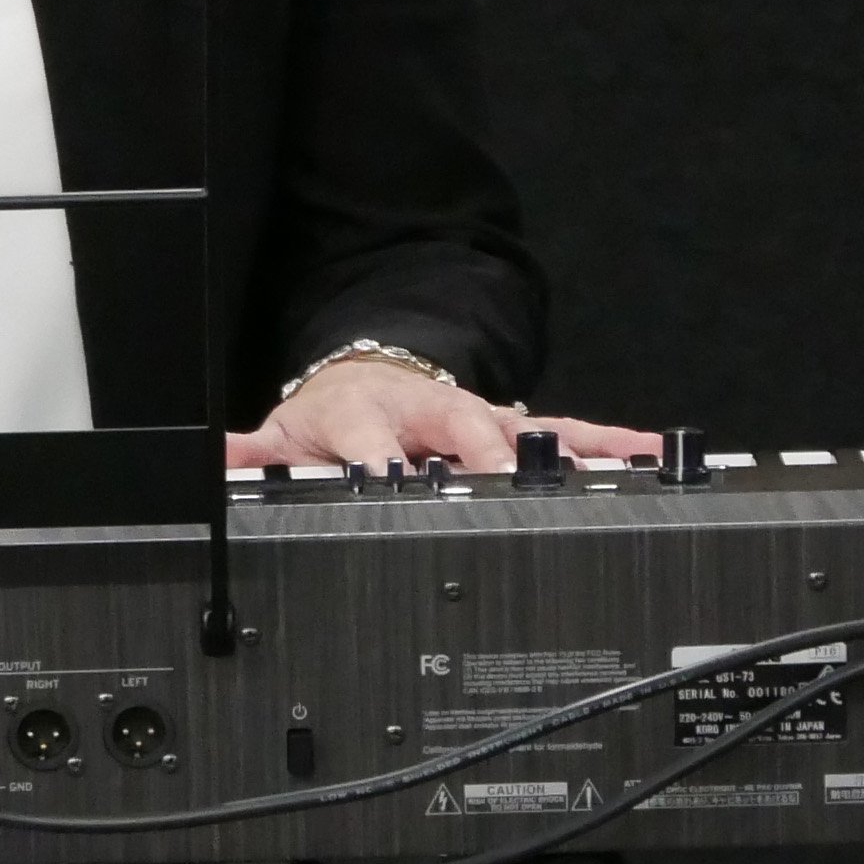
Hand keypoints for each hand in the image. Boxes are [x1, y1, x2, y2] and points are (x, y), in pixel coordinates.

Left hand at [230, 364, 660, 476]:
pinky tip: (651, 452)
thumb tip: (212, 465)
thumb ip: (252, 457)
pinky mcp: (518, 427)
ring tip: (615, 472)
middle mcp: (432, 414)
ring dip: (567, 456)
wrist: (376, 372)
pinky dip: (612, 444)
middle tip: (510, 491)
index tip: (389, 482)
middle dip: (487, 465)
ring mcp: (481, 420)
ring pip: (528, 435)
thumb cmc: (336, 417)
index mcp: (370, 416)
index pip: (374, 440)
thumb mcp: (285, 436)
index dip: (381, 462)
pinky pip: (571, 433)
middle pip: (464, 438)